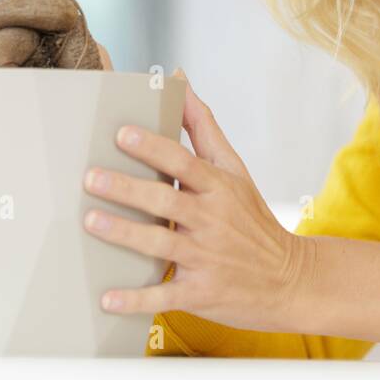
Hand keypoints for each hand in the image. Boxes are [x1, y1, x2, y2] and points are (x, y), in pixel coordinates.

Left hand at [83, 71, 307, 332]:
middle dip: (127, 188)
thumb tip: (179, 81)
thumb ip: (203, 128)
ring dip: (125, 234)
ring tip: (91, 221)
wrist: (289, 278)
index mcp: (219, 188)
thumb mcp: (235, 169)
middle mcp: (213, 221)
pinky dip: (136, 299)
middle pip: (166, 201)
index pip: (184, 163)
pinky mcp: (201, 293)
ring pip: (161, 244)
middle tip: (91, 177)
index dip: (154, 147)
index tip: (122, 134)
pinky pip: (164, 296)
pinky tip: (107, 298)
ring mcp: (207, 259)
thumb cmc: (252, 219)